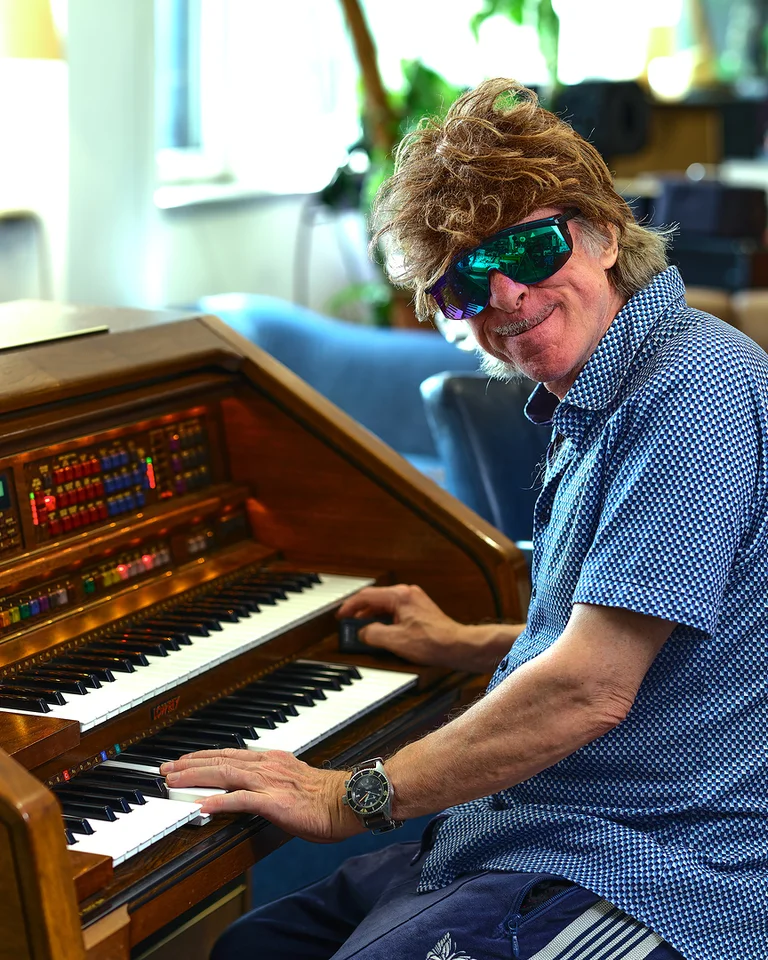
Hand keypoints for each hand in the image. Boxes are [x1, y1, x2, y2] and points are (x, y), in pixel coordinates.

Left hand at [161, 749, 361, 841]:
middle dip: (190, 764)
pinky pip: (241, 800)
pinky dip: (219, 802)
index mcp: (273, 760)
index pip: (230, 754)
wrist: (350, 800)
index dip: (203, 756)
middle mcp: (268, 766)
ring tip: (174, 782)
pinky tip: (202, 806)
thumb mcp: (295, 783)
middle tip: (166, 769)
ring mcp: (270, 782)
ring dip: (195, 777)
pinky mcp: (274, 802)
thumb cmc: (328, 798)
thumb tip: (257, 792)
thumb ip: (274, 783)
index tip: (184, 760)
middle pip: (220, 760)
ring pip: (224, 774)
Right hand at [336, 584, 470, 669]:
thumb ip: (372, 634)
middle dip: (360, 614)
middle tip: (350, 627)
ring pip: (385, 606)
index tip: (341, 616)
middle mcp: (407, 594)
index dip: (350, 607)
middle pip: (375, 600)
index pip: (366, 596)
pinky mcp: (419, 611)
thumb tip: (362, 633)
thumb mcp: (395, 640)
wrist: (458, 646)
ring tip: (364, 633)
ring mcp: (414, 601)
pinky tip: (382, 634)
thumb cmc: (433, 641)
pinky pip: (395, 612)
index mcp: (399, 596)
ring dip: (372, 618)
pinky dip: (385, 621)